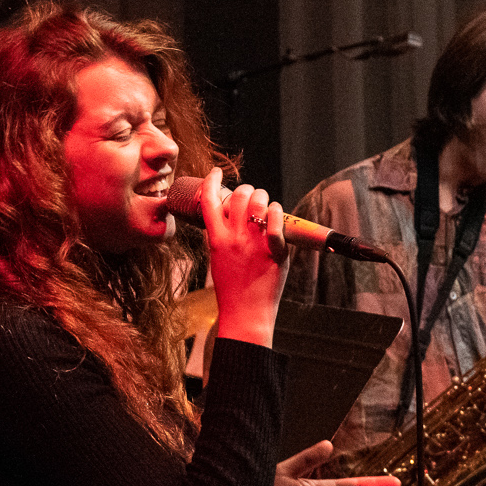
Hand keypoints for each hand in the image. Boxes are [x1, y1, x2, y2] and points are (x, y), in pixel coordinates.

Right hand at [203, 175, 286, 348]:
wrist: (245, 313)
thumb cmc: (231, 288)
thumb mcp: (216, 257)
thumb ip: (220, 236)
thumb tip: (227, 216)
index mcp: (216, 238)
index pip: (208, 200)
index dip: (211, 181)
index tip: (215, 172)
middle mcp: (234, 238)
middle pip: (238, 196)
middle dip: (246, 189)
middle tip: (251, 195)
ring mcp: (255, 244)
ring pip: (258, 202)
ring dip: (262, 197)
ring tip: (265, 203)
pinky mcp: (275, 252)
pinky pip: (277, 223)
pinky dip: (277, 212)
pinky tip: (276, 211)